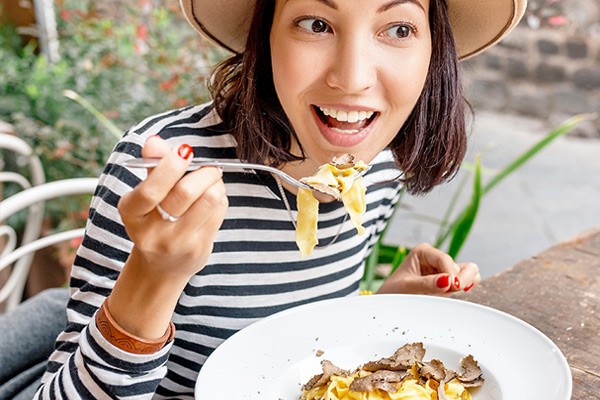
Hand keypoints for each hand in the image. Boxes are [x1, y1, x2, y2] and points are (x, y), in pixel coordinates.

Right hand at [118, 136, 227, 280]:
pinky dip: (220, 198)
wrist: (162, 264)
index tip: (185, 150)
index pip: (151, 189)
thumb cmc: (154, 219)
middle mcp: (151, 232)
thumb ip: (153, 166)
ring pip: (208, 200)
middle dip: (203, 172)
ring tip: (213, 180)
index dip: (170, 166)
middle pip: (185, 192)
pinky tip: (213, 198)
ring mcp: (176, 242)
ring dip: (216, 183)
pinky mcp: (198, 248)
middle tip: (209, 166)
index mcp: (132, 212)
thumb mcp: (146, 194)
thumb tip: (154, 141)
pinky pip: (218, 212)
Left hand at [376, 243, 480, 294]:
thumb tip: (449, 281)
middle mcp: (436, 259)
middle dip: (461, 279)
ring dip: (464, 284)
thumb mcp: (407, 287)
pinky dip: (465, 289)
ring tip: (450, 294)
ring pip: (470, 273)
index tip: (450, 287)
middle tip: (453, 291)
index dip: (451, 273)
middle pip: (464, 266)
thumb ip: (427, 284)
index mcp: (424, 252)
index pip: (446, 259)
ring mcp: (444, 271)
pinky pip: (467, 283)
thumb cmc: (393, 292)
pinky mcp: (449, 283)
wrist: (387, 304)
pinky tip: (454, 296)